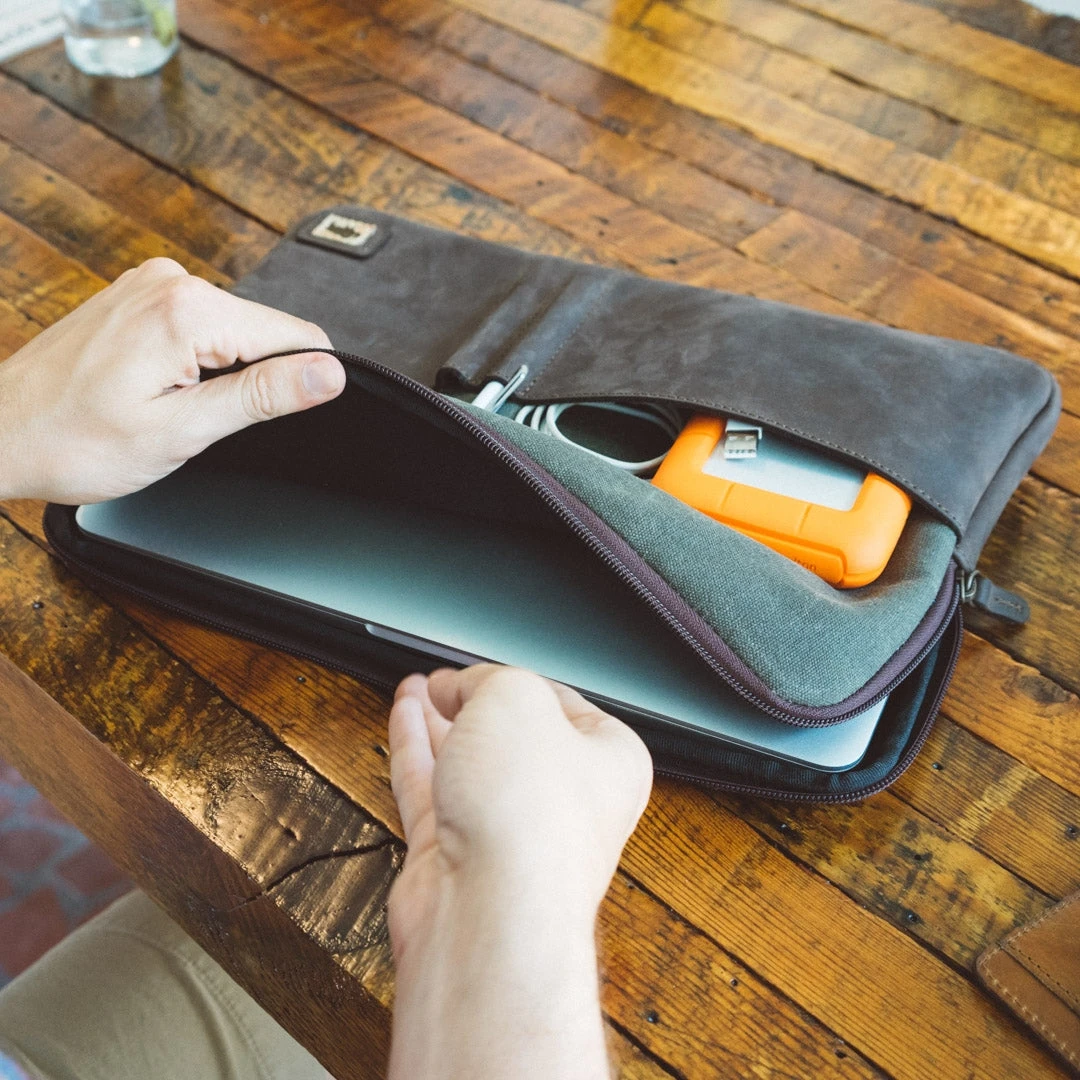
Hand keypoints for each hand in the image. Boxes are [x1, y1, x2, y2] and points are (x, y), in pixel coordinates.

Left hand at [0, 258, 344, 503]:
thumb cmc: (71, 441)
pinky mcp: (138, 296)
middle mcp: (169, 282)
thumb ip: (261, 396)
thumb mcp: (180, 431)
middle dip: (252, 381)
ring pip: (233, 331)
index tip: (270, 416)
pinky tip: (153, 388)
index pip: (297, 334)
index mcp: (187, 311)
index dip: (303, 381)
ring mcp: (149, 284)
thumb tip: (326, 374)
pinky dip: (194, 362)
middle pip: (265, 331)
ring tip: (166, 406)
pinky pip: (199, 326)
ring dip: (218, 373)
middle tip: (196, 420)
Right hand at [386, 665, 651, 1079]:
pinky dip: (416, 752)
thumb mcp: (516, 699)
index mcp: (610, 762)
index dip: (521, 678)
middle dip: (477, 703)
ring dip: (441, 722)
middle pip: (517, 738)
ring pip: (471, 764)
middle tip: (447, 680)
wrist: (491, 911)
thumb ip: (488, 680)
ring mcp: (510, 833)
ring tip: (419, 689)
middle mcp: (566, 803)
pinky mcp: (460, 856)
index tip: (486, 665)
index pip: (566, 704)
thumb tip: (462, 687)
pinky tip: (405, 719)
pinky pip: (435, 790)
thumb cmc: (530, 819)